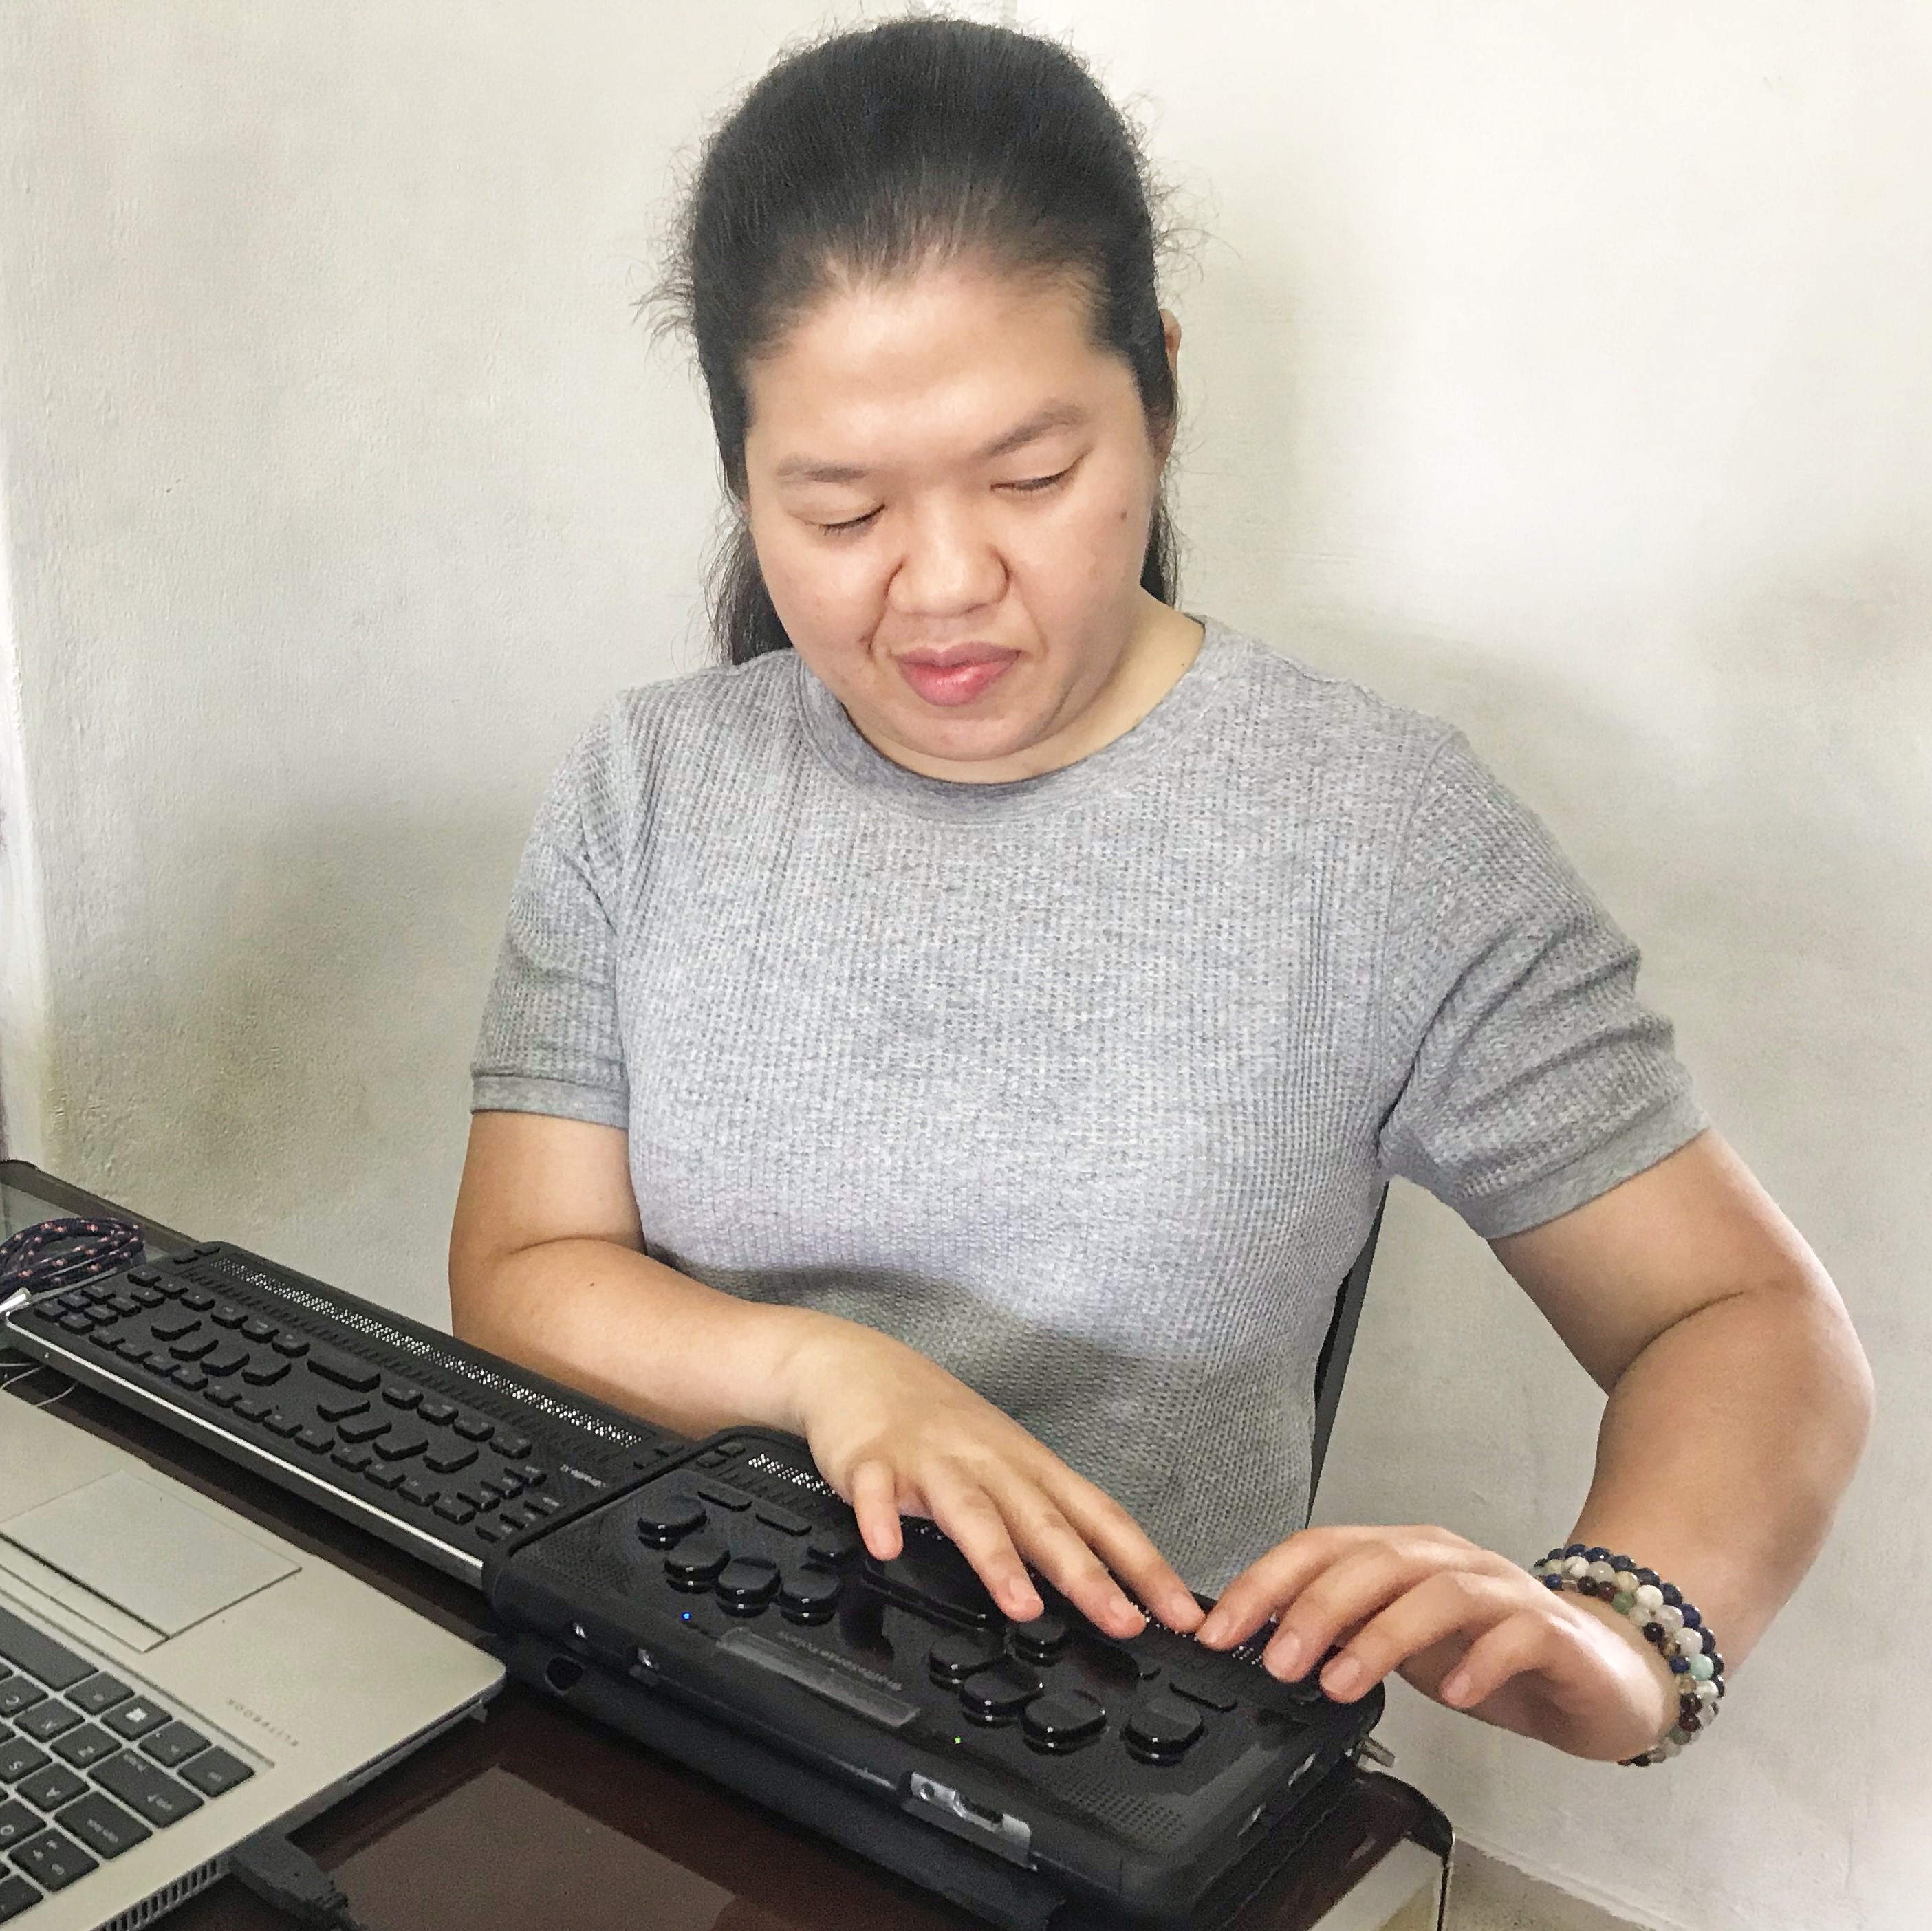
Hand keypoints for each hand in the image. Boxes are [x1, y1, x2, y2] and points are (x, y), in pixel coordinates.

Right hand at [775, 1313, 1202, 1641]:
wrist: (861, 1366)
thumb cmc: (940, 1425)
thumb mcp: (1004, 1465)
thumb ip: (1044, 1521)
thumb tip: (1103, 1584)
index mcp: (1028, 1469)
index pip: (1100, 1518)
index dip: (1144, 1567)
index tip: (1182, 1614)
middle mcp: (989, 1463)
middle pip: (1044, 1521)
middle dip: (1086, 1575)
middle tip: (1121, 1621)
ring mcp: (931, 1461)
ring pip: (971, 1511)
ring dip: (998, 1559)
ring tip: (1022, 1605)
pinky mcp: (872, 1461)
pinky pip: (876, 1493)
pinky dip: (880, 1518)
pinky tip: (885, 1547)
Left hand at [1193, 1525, 1677, 1760]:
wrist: (1604, 1671)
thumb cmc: (1493, 1655)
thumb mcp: (1401, 1644)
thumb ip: (1343, 1634)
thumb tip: (1263, 1643)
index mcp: (1402, 1556)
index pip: (1320, 1549)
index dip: (1265, 1585)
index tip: (1221, 1633)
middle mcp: (1448, 1560)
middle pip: (1372, 1562)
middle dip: (1314, 1608)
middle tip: (1277, 1660)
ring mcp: (1503, 1592)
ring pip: (1435, 1592)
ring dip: (1381, 1635)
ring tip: (1341, 1683)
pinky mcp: (1552, 1633)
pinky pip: (1513, 1635)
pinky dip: (1477, 1660)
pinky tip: (1451, 1693)